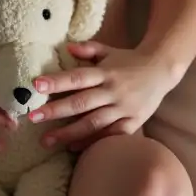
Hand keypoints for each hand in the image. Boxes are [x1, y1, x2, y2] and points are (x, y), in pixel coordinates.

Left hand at [28, 43, 171, 149]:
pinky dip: (93, 142)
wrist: (162, 70)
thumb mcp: (109, 51)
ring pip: (94, 123)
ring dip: (69, 133)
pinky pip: (111, 135)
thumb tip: (67, 48)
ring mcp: (124, 109)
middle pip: (81, 103)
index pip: (78, 77)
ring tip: (47, 140)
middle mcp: (113, 91)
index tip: (36, 86)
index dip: (57, 82)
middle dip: (56, 111)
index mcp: (105, 72)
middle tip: (33, 117)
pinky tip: (74, 148)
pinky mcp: (133, 122)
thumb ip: (88, 49)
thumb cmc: (129, 61)